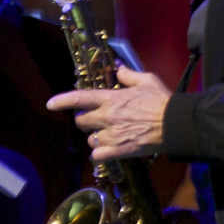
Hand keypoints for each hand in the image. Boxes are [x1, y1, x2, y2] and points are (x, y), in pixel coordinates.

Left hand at [46, 66, 171, 159]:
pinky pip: (98, 155)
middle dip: (84, 121)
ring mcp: (111, 135)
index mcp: (111, 99)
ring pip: (89, 139)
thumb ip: (128, 75)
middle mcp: (107, 117)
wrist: (173, 124)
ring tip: (106, 135)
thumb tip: (118, 68)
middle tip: (94, 120)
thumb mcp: (146, 80)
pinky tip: (107, 149)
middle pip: (81, 122)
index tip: (50, 104)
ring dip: (95, 137)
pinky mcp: (118, 150)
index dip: (62, 101)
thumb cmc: (161, 101)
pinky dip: (100, 153)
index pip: (80, 98)